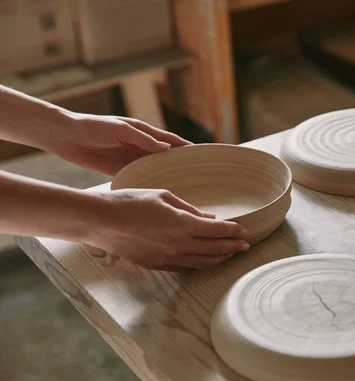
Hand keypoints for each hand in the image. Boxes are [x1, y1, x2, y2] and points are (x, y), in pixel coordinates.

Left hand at [50, 112, 191, 175]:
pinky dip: (147, 183)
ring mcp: (130, 158)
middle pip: (164, 157)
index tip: (200, 155)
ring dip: (164, 176)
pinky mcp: (119, 170)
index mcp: (143, 132)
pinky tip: (156, 192)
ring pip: (153, 169)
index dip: (184, 147)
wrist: (66, 137)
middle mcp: (139, 146)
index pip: (169, 140)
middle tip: (196, 176)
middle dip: (179, 164)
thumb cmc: (93, 126)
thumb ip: (143, 139)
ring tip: (180, 188)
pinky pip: (138, 177)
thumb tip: (167, 149)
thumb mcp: (121, 129)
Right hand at [88, 189, 248, 270]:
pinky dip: (200, 264)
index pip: (217, 230)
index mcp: (183, 225)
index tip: (243, 230)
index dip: (233, 231)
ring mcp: (168, 258)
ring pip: (202, 262)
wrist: (102, 221)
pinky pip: (185, 267)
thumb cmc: (131, 202)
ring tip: (230, 254)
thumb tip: (208, 218)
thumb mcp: (164, 197)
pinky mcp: (157, 265)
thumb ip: (189, 209)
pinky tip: (206, 260)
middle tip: (245, 245)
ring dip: (220, 259)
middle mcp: (179, 245)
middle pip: (215, 249)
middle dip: (233, 247)